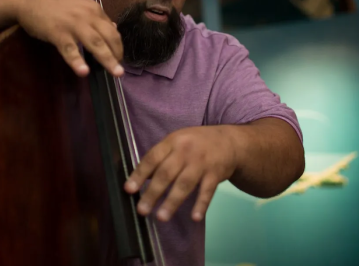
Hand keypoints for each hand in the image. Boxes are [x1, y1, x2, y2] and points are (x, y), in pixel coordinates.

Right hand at [16, 0, 123, 76]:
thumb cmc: (53, 1)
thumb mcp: (79, 4)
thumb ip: (95, 16)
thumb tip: (113, 27)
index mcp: (94, 9)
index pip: (112, 28)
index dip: (117, 44)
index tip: (117, 56)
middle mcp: (88, 15)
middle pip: (109, 36)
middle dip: (117, 53)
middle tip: (120, 70)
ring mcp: (73, 24)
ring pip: (95, 43)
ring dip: (108, 59)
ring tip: (116, 73)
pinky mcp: (57, 33)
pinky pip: (70, 49)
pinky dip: (77, 61)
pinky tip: (84, 72)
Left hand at [124, 126, 238, 222]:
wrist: (230, 141)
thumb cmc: (197, 143)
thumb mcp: (177, 141)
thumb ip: (161, 158)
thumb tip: (141, 179)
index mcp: (172, 142)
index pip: (152, 158)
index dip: (140, 174)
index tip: (129, 190)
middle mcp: (185, 151)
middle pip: (166, 173)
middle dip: (153, 193)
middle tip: (141, 210)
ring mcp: (201, 163)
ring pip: (185, 184)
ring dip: (172, 202)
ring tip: (161, 217)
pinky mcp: (215, 174)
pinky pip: (207, 191)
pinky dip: (201, 204)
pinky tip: (195, 217)